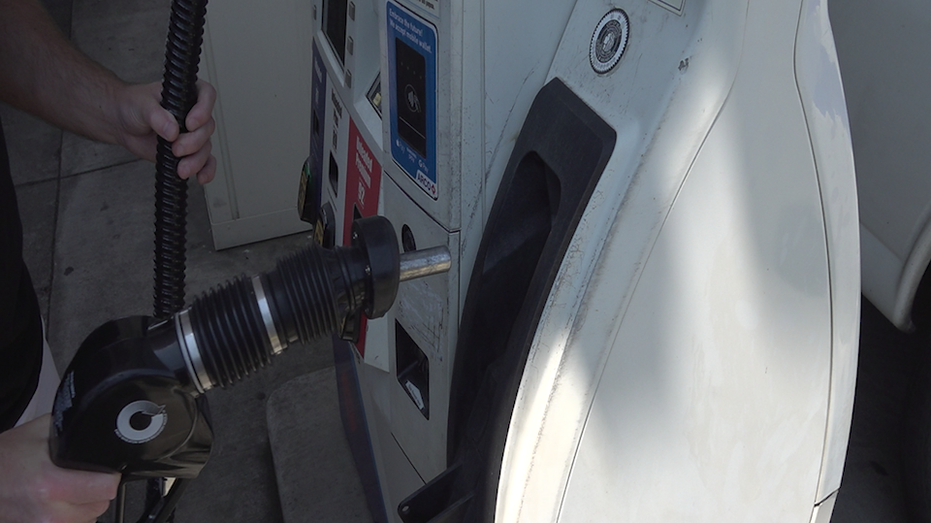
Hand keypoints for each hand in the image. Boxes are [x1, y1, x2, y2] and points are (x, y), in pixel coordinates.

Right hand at [0, 414, 119, 522]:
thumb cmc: (3, 459)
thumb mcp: (38, 432)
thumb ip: (71, 428)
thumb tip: (99, 422)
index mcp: (49, 484)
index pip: (105, 488)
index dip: (110, 475)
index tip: (107, 470)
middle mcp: (47, 513)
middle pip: (101, 504)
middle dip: (98, 489)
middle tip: (83, 476)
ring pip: (89, 518)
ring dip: (85, 505)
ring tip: (69, 490)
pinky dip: (72, 516)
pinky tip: (60, 503)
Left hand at [115, 80, 217, 184]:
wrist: (121, 123)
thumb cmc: (132, 106)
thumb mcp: (141, 105)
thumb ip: (156, 115)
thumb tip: (172, 130)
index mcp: (186, 94)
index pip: (206, 95)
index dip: (203, 109)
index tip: (190, 124)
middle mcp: (193, 114)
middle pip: (207, 127)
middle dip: (194, 142)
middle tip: (176, 148)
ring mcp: (192, 134)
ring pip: (206, 147)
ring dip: (196, 160)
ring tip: (180, 168)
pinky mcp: (189, 152)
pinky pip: (205, 161)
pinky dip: (206, 170)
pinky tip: (200, 177)